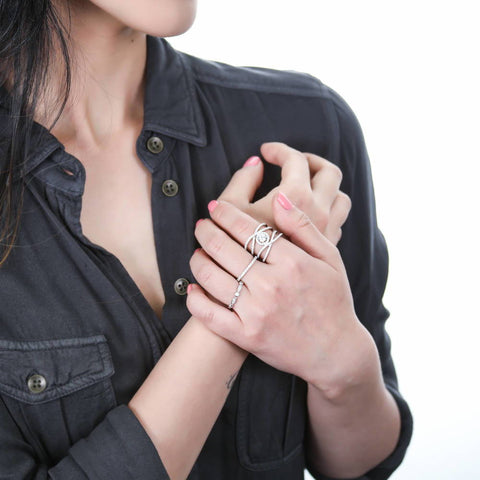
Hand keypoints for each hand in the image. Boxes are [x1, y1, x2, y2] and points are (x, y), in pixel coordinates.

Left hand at [188, 194, 375, 395]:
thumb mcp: (330, 258)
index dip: (227, 215)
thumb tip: (279, 197)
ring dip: (198, 260)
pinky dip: (196, 300)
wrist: (336, 352)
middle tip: (201, 226)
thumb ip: (303, 226)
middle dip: (207, 232)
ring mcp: (256, 312)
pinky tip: (193, 289)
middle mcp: (272, 285)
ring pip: (212, 278)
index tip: (216, 207)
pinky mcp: (246, 336)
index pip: (248, 229)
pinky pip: (210, 315)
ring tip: (197, 253)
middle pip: (225, 249)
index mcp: (292, 262)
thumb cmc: (333, 301)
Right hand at [218, 142, 351, 245]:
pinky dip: (326, 206)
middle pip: (327, 171)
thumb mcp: (232, 212)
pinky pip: (338, 217)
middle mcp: (319, 212)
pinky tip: (307, 211)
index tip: (266, 151)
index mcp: (296, 197)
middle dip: (308, 160)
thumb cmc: (240, 255)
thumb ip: (242, 182)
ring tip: (304, 182)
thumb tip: (256, 163)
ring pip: (339, 194)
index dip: (279, 150)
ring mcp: (328, 231)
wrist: (265, 300)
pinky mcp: (328, 248)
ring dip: (323, 182)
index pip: (295, 160)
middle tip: (288, 162)